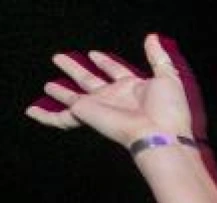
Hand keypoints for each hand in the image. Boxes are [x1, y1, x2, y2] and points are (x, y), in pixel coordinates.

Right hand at [26, 34, 203, 147]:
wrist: (160, 133)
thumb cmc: (168, 110)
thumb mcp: (167, 77)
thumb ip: (158, 57)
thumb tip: (152, 38)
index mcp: (133, 88)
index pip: (115, 71)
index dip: (105, 62)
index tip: (95, 54)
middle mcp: (114, 98)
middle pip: (90, 80)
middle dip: (76, 69)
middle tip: (61, 59)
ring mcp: (98, 107)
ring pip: (73, 97)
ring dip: (60, 91)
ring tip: (48, 85)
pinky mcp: (86, 115)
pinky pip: (61, 117)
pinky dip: (46, 116)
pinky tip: (32, 111)